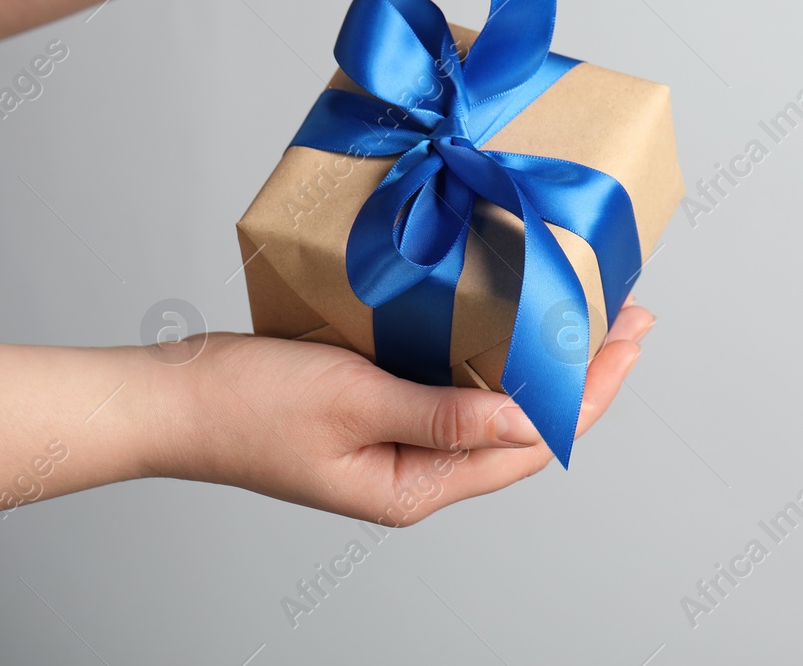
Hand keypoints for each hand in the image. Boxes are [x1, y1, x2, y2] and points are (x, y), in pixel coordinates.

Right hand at [157, 299, 651, 522]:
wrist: (172, 397)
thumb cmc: (248, 404)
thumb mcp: (355, 402)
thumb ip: (446, 414)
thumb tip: (534, 421)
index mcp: (417, 486)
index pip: (532, 441)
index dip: (590, 391)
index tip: (630, 338)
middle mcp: (419, 471)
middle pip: (527, 428)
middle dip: (586, 375)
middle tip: (630, 316)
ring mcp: (401, 440)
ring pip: (499, 406)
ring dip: (546, 364)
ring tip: (591, 316)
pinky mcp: (382, 410)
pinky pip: (458, 387)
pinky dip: (496, 356)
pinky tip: (516, 323)